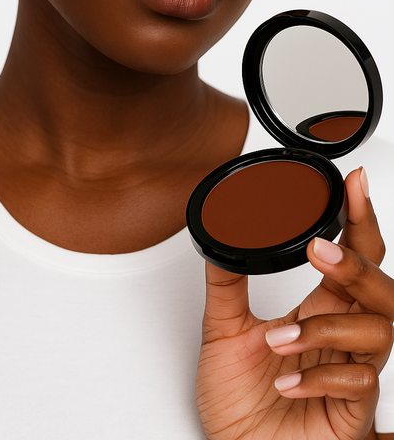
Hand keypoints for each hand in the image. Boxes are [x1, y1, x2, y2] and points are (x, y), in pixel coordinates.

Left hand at [196, 166, 393, 439]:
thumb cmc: (239, 402)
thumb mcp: (223, 331)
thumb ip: (226, 282)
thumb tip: (219, 236)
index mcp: (320, 310)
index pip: (352, 257)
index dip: (359, 220)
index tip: (353, 185)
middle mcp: (341, 336)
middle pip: (380, 289)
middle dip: (357, 264)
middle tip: (321, 252)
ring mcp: (350, 372)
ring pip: (378, 331)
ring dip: (326, 328)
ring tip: (279, 340)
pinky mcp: (352, 412)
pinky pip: (359, 383)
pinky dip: (320, 376)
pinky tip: (287, 379)